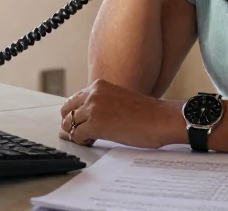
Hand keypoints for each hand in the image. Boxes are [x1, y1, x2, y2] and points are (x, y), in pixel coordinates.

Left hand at [58, 79, 184, 148]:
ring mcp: (93, 108)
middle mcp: (93, 93)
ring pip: (69, 124)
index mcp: (99, 85)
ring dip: (76, 134)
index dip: (74, 114)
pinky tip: (93, 141)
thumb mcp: (118, 99)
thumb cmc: (146, 113)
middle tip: (79, 134)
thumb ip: (101, 103)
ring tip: (90, 138)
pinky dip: (82, 141)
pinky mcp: (95, 124)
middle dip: (69, 124)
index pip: (74, 100)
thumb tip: (84, 118)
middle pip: (66, 111)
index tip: (79, 123)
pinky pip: (76, 136)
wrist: (161, 119)